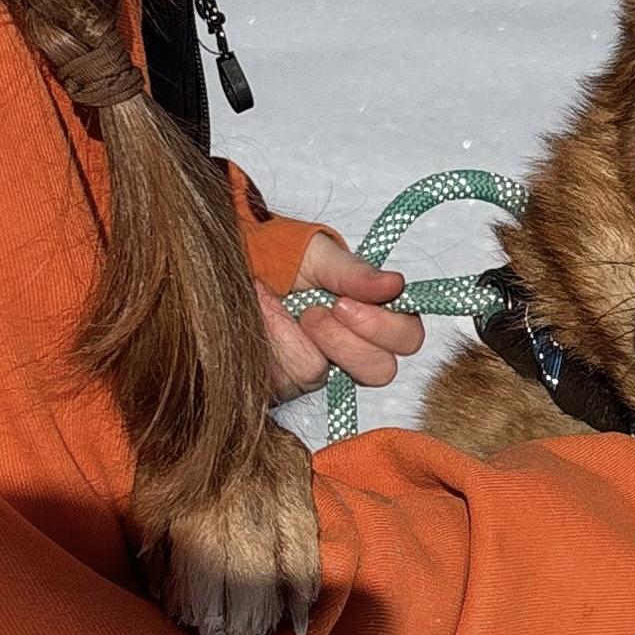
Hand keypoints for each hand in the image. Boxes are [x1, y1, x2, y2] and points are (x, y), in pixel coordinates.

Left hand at [262, 231, 425, 405]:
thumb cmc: (274, 251)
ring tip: (276, 304)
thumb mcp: (316, 253)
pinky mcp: (282, 384)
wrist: (227, 260)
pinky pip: (283, 377)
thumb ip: (355, 272)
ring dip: (297, 337)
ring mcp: (317, 369)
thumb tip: (396, 284)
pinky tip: (262, 318)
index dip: (384, 328)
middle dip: (344, 342)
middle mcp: (351, 347)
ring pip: (323, 375)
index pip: (407, 338)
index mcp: (372, 313)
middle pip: (380, 370)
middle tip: (311, 312)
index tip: (344, 303)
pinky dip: (270, 342)